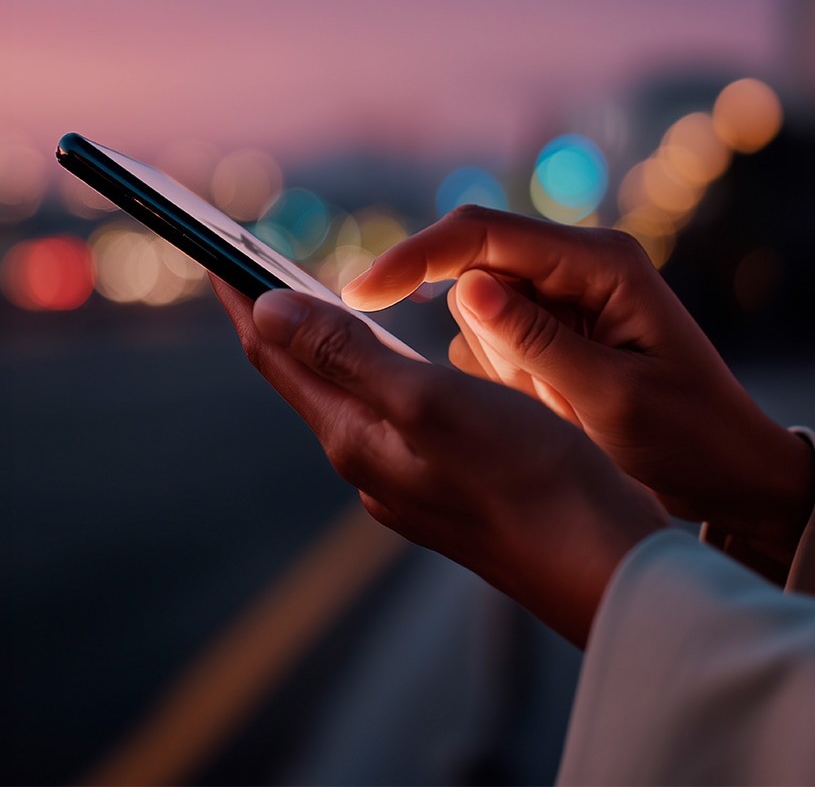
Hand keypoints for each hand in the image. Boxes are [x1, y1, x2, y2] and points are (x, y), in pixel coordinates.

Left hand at [213, 276, 667, 645]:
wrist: (601, 564)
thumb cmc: (528, 477)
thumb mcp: (431, 401)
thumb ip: (347, 355)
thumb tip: (266, 307)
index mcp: (355, 438)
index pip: (276, 355)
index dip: (243, 296)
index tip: (212, 250)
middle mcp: (370, 463)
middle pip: (305, 376)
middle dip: (278, 319)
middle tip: (252, 266)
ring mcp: (408, 479)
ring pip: (351, 397)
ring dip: (328, 347)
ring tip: (317, 304)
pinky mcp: (448, 485)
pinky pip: (395, 416)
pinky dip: (380, 375)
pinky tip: (402, 366)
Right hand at [343, 206, 814, 568]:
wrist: (735, 475)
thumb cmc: (689, 437)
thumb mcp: (611, 399)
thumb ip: (535, 341)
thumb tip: (463, 285)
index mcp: (601, 262)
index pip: (482, 234)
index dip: (414, 258)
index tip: (358, 296)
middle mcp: (579, 265)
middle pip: (472, 266)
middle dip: (466, 328)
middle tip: (503, 387)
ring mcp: (567, 296)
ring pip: (479, 310)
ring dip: (497, 366)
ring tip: (562, 411)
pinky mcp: (557, 329)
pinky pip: (497, 341)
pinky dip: (506, 378)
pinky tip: (556, 412)